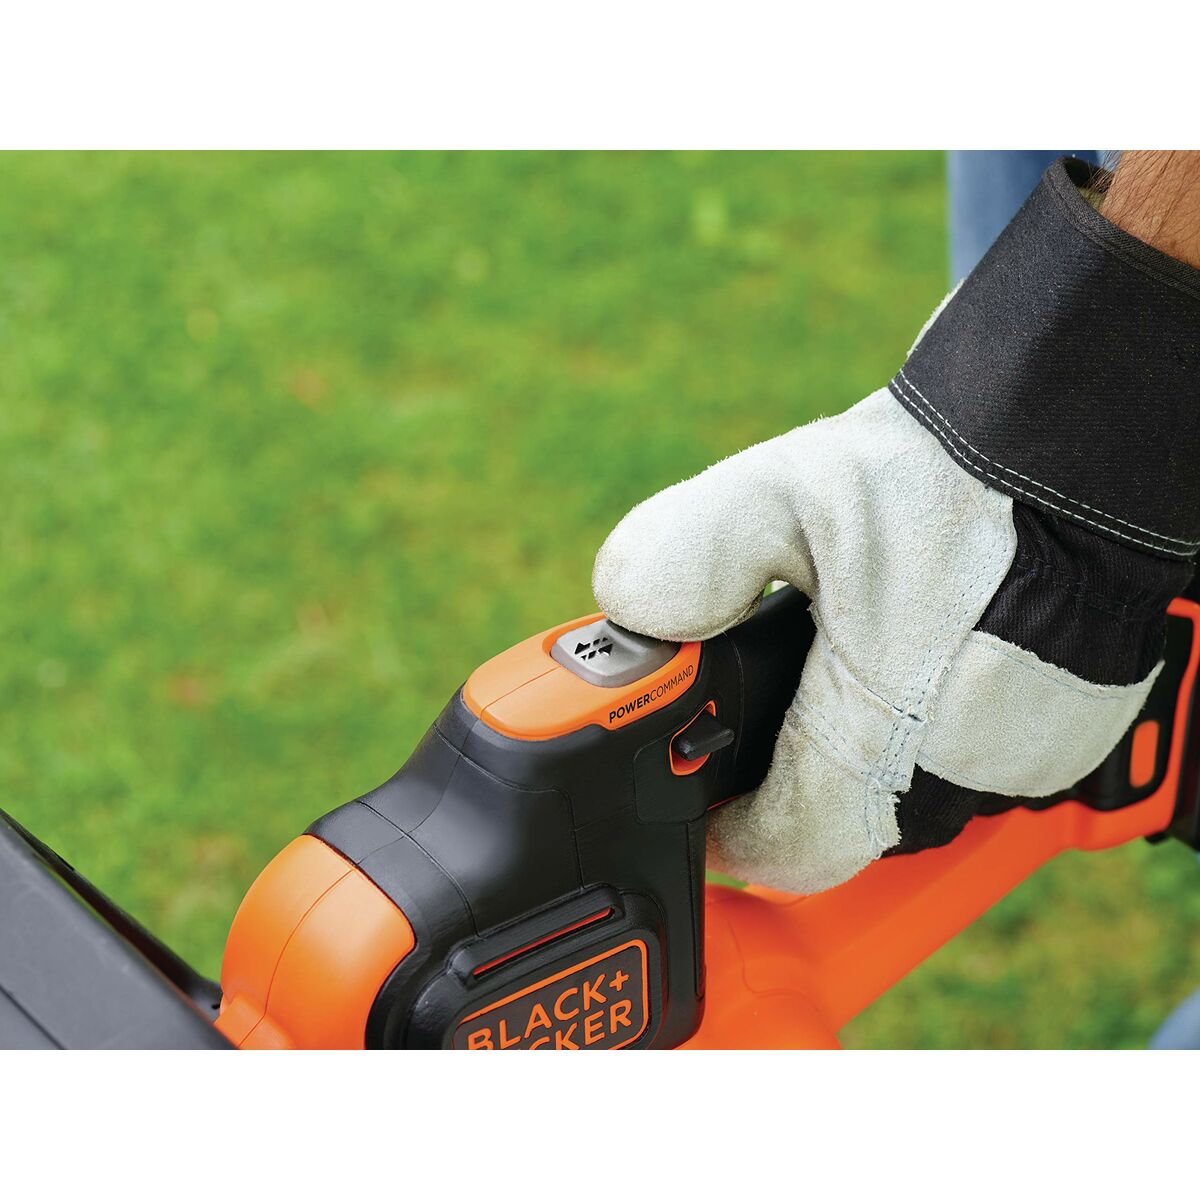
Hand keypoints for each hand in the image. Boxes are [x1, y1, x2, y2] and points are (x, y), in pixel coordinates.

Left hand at [593, 381, 1182, 891]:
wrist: (1081, 436)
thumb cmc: (948, 468)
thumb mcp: (784, 489)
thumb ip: (688, 551)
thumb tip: (629, 612)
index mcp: (887, 726)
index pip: (795, 851)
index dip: (735, 840)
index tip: (706, 813)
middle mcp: (966, 764)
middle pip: (851, 824)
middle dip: (798, 787)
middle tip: (766, 721)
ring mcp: (1029, 754)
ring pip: (917, 798)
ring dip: (867, 760)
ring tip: (841, 679)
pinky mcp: (1073, 729)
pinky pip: (979, 765)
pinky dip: (935, 734)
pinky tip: (918, 665)